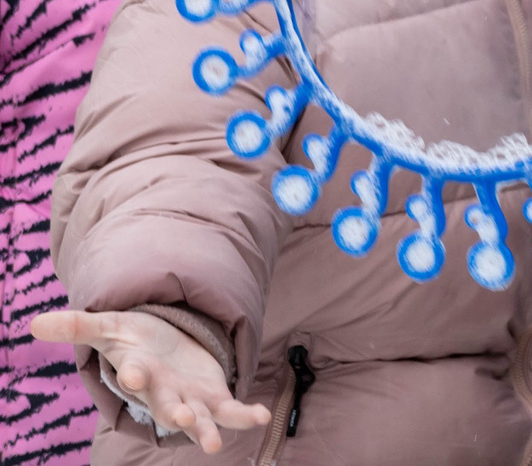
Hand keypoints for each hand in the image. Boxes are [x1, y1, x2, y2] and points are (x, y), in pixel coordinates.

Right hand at [32, 310, 268, 452]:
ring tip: (212, 443)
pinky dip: (245, 415)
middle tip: (180, 418)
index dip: (132, 374)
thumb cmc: (135, 338)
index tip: (132, 373)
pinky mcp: (213, 396)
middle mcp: (162, 390)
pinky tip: (262, 416)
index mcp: (138, 370)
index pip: (132, 374)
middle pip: (165, 404)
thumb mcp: (110, 325)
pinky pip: (230, 410)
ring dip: (205, 428)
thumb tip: (35, 323)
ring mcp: (188, 397)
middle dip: (172, 411)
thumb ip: (79, 326)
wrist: (163, 346)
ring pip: (198, 417)